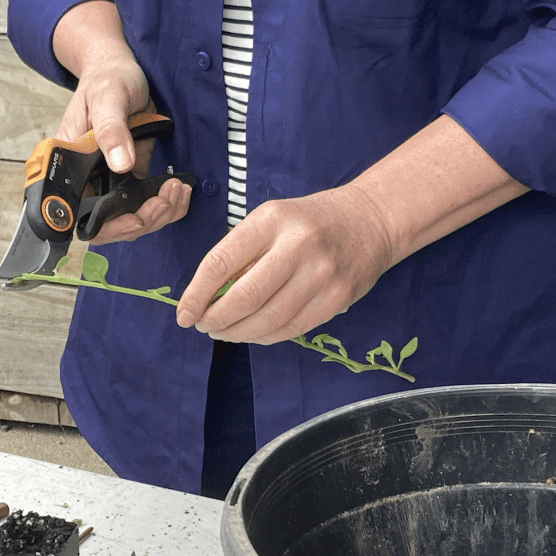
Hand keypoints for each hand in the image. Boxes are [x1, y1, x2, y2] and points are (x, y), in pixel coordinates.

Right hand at [51, 1, 191, 244]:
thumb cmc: (107, 80)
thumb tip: (119, 164)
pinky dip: (169, 205)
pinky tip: (180, 188)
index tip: (137, 218)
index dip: (109, 227)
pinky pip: (149, 206)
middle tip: (166, 197)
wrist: (123, 72)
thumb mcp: (107, 98)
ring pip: (135, 220)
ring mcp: (113, 182)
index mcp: (71, 168)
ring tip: (177, 189)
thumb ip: (111, 130)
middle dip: (144, 220)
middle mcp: (90, 181)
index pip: (80, 216)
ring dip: (161, 213)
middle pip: (113, 226)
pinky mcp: (133, 179)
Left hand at [175, 184, 397, 344]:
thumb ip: (241, 253)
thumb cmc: (309, 222)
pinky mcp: (337, 299)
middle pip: (244, 298)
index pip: (221, 263)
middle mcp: (298, 246)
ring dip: (237, 333)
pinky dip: (264, 336)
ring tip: (224, 332)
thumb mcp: (271, 220)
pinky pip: (291, 329)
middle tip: (204, 326)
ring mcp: (321, 275)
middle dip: (216, 320)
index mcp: (272, 220)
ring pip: (267, 320)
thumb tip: (206, 297)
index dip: (196, 294)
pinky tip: (252, 333)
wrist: (371, 221)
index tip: (184, 314)